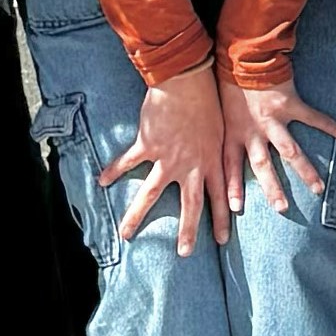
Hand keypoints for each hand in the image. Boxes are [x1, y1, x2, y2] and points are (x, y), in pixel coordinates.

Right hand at [103, 67, 232, 252]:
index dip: (222, 220)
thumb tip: (233, 162)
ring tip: (125, 234)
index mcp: (212, 162)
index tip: (221, 241)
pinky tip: (101, 182)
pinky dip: (113, 171)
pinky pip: (128, 162)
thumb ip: (224, 150)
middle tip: (184, 253)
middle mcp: (191, 165)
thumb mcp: (226, 130)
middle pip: (190, 205)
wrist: (190, 82)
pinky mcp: (148, 145)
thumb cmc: (212, 101)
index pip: (220, 198)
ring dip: (136, 215)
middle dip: (187, 231)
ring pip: (150, 193)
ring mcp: (167, 158)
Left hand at [221, 68, 335, 219]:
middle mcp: (253, 131)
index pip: (230, 166)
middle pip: (263, 166)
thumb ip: (219, 131)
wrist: (242, 55)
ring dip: (305, 171)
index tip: (236, 209)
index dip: (233, 187)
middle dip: (272, 189)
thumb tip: (206, 145)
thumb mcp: (217, 111)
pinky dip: (327, 125)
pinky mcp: (290, 105)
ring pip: (290, 151)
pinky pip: (312, 118)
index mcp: (233, 134)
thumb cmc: (226, 82)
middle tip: (282, 208)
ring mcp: (273, 120)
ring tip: (318, 188)